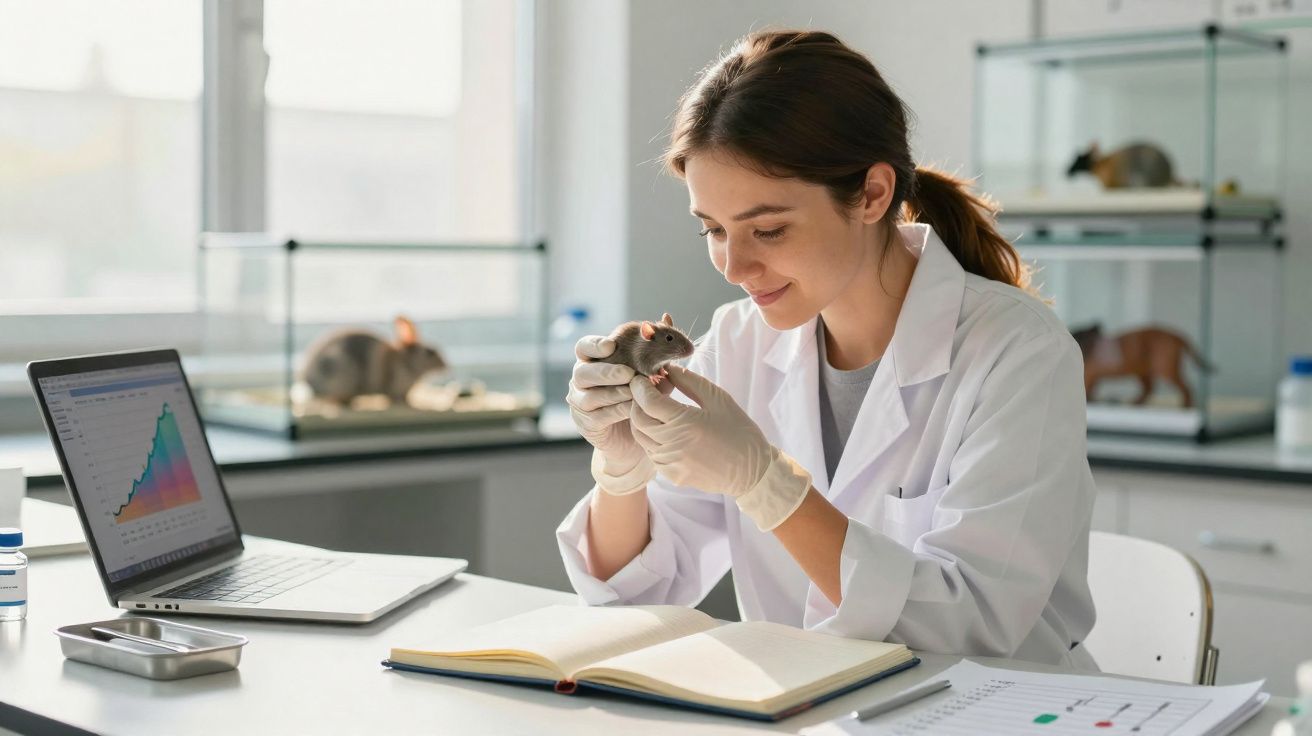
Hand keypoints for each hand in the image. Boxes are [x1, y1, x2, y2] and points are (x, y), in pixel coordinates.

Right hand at [567, 335, 654, 494]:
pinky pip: (597, 416)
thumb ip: (657, 346)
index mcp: (593, 361)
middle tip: (628, 373)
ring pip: (590, 396)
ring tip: (634, 393)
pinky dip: (615, 411)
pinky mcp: (587, 424)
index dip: (594, 345)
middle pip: (583, 372)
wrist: (638, 435)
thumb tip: (666, 318)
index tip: (611, 345)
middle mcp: (582, 380)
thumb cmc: (643, 395)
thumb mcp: (654, 370)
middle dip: (606, 372)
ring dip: (613, 393)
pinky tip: (631, 409)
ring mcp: (581, 403)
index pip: (583, 347)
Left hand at [628, 364, 811, 529]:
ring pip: (641, 437)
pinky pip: (651, 452)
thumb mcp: (718, 399)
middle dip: (637, 401)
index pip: (647, 401)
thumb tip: (667, 369)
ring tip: (655, 409)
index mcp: (685, 423)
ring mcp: (670, 463)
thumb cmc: (738, 431)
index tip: (641, 377)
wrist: (751, 472)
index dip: (640, 387)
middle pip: (638, 419)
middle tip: (645, 391)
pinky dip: (652, 438)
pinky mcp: (671, 475)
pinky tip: (665, 429)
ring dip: (642, 420)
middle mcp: (673, 445)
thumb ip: (689, 381)